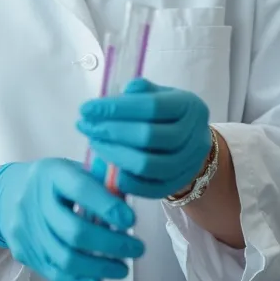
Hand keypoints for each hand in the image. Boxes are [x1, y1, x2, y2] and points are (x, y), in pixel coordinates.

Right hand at [0, 158, 144, 280]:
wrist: (6, 195)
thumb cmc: (51, 183)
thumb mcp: (72, 171)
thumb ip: (98, 185)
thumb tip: (127, 210)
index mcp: (52, 174)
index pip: (80, 189)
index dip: (107, 206)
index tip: (131, 220)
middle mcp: (34, 201)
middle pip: (74, 231)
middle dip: (111, 245)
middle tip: (137, 249)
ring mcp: (26, 229)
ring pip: (65, 258)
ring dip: (99, 268)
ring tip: (122, 268)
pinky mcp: (23, 251)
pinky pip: (53, 272)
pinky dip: (78, 280)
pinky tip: (98, 280)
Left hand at [77, 78, 211, 199]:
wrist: (190, 141)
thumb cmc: (166, 113)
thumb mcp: (159, 94)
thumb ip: (141, 91)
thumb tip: (124, 91)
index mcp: (189, 106)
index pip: (151, 106)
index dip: (117, 108)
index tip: (86, 109)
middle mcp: (194, 135)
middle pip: (148, 136)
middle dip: (111, 131)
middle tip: (85, 126)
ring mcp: (189, 163)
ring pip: (148, 165)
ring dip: (115, 155)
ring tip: (95, 143)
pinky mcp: (178, 184)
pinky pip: (150, 189)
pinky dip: (126, 180)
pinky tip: (107, 167)